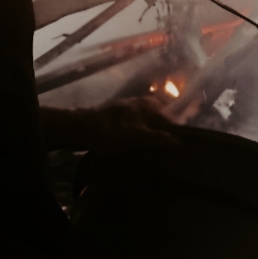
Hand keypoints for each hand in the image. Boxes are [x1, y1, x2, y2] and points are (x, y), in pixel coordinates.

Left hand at [42, 98, 181, 151]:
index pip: (173, 121)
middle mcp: (144, 103)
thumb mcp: (137, 137)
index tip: (180, 151)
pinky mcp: (118, 118)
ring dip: (151, 138)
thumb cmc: (109, 131)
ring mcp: (130, 109)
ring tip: (152, 155)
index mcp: (152, 105)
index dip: (177, 136)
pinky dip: (139, 138)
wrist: (76, 128)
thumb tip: (181, 143)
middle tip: (167, 155)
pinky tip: (135, 150)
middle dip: (165, 136)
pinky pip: (136, 128)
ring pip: (148, 125)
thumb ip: (160, 139)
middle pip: (161, 122)